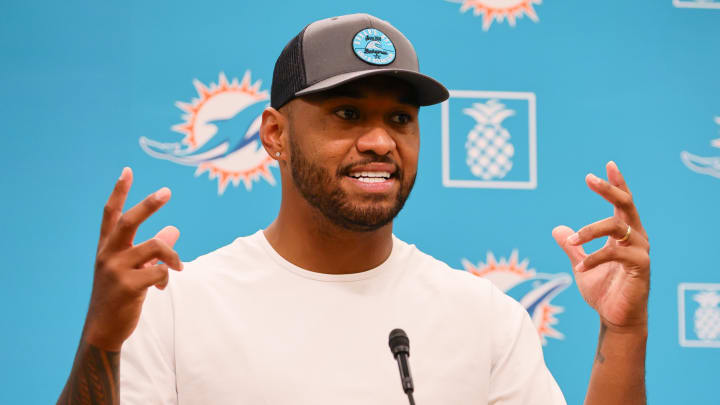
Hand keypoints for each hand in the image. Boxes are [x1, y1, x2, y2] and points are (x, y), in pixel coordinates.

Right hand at [84, 167, 182, 350]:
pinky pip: (159, 271)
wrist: (103, 330)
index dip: (119, 192)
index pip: (110, 214)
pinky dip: (166, 277)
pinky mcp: (128, 286)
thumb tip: (173, 229)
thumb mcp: (133, 269)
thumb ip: (151, 249)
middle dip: (148, 204)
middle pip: (130, 221)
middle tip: (167, 191)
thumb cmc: (120, 296)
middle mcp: (108, 254)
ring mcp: (116, 270)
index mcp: (107, 248)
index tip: (127, 170)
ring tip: (179, 267)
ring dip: (173, 256)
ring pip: (155, 247)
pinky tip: (162, 288)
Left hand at [552, 161, 649, 331]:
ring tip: (572, 240)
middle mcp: (635, 237)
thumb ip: (572, 246)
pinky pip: (615, 253)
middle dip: (608, 189)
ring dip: (590, 231)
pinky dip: (594, 257)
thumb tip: (557, 229)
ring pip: (617, 227)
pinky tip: (581, 266)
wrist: (615, 317)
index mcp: (623, 233)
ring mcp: (640, 251)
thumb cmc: (603, 290)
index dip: (616, 183)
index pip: (622, 203)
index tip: (608, 165)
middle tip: (590, 178)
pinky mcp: (641, 267)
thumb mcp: (581, 263)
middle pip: (626, 204)